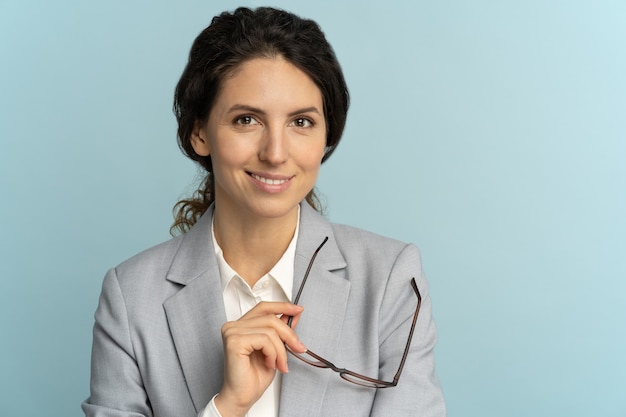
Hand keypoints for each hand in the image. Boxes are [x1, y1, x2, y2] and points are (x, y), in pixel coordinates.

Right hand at [215, 301, 305, 416]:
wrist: (242, 397)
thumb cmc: (253, 377)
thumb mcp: (274, 349)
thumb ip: (280, 331)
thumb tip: (293, 315)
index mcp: (241, 325)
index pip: (263, 307)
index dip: (282, 306)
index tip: (298, 310)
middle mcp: (233, 326)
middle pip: (270, 318)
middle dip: (289, 334)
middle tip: (298, 348)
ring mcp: (232, 332)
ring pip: (270, 330)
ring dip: (281, 350)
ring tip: (280, 364)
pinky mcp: (234, 341)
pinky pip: (264, 340)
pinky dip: (273, 353)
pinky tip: (269, 364)